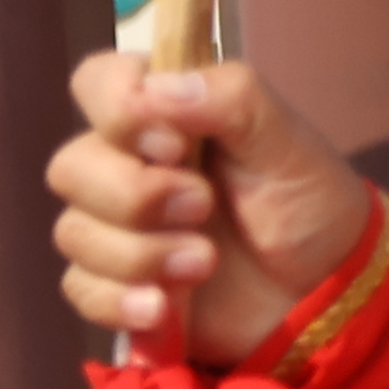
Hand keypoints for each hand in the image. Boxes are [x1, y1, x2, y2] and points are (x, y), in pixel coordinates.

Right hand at [52, 53, 376, 361]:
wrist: (319, 286)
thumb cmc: (304, 200)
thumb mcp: (284, 139)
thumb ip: (230, 97)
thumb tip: (155, 88)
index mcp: (164, 115)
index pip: (96, 82)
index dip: (113, 109)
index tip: (172, 143)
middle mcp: (127, 165)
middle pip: (69, 168)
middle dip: (133, 196)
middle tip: (201, 208)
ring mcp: (114, 227)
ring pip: (73, 234)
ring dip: (139, 254)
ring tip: (203, 264)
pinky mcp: (111, 283)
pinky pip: (80, 289)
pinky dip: (120, 300)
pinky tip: (165, 305)